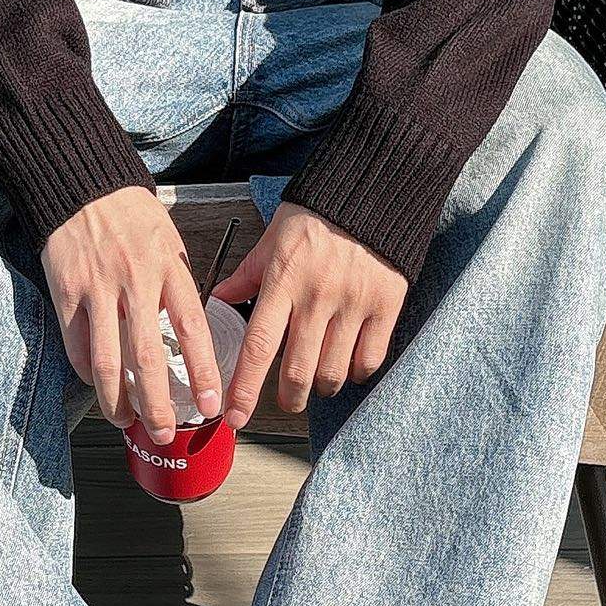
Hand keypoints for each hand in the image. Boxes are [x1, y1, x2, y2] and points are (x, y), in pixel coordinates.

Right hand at [42, 187, 222, 445]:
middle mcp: (134, 281)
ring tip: (126, 420)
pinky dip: (88, 374)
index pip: (192, 329)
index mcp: (168, 268)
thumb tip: (187, 336)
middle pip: (147, 357)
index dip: (202, 373)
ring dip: (117, 401)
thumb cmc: (130, 215)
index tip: (210, 404)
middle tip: (165, 431)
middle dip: (157, 404)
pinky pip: (78, 345)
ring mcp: (97, 289)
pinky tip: (99, 387)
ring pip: (108, 361)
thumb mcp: (169, 242)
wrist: (81, 184)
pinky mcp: (66, 293)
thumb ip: (177, 287)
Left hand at [212, 201, 406, 428]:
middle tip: (286, 401)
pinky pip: (369, 359)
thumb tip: (218, 302)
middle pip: (297, 371)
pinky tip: (346, 363)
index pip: (259, 346)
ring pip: (333, 373)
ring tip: (317, 381)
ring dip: (321, 387)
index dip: (244, 388)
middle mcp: (317, 296)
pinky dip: (355, 372)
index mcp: (283, 281)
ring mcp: (354, 303)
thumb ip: (246, 276)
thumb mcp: (272, 240)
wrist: (374, 190)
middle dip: (288, 398)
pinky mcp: (387, 305)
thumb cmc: (316, 216)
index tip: (234, 416)